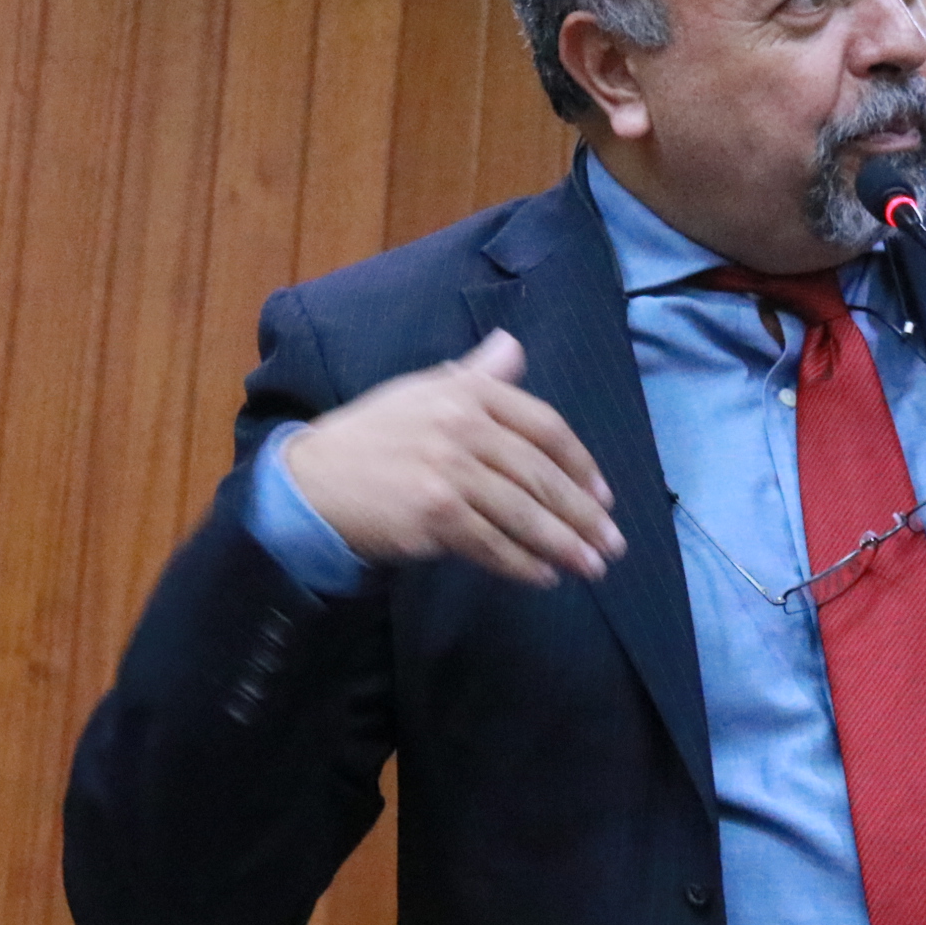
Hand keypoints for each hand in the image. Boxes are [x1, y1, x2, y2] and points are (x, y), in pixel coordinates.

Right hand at [282, 330, 625, 585]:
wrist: (314, 482)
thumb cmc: (374, 437)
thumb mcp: (424, 392)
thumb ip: (476, 374)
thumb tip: (514, 347)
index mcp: (468, 392)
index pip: (544, 426)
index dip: (580, 465)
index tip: (604, 496)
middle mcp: (463, 426)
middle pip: (540, 475)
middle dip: (582, 514)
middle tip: (611, 544)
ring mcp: (449, 471)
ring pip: (523, 513)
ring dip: (563, 545)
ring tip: (591, 567)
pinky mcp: (435, 514)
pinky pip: (492, 544)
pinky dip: (522, 564)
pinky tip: (544, 577)